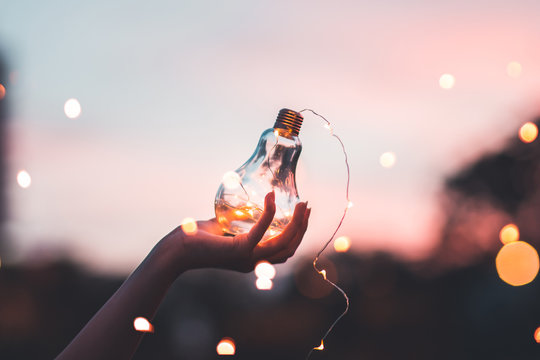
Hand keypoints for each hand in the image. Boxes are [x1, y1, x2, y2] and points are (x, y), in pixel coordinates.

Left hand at [163, 192, 310, 272]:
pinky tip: (271, 197)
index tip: (303, 214)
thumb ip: (236, 220)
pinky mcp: (238, 249)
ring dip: (296, 223)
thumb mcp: (223, 227)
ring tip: (301, 204)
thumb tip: (247, 204)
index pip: (284, 251)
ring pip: (283, 243)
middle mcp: (253, 262)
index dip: (298, 234)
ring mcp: (247, 258)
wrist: (175, 250)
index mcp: (251, 259)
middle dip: (302, 227)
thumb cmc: (194, 238)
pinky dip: (269, 212)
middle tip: (307, 206)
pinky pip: (262, 231)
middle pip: (290, 248)